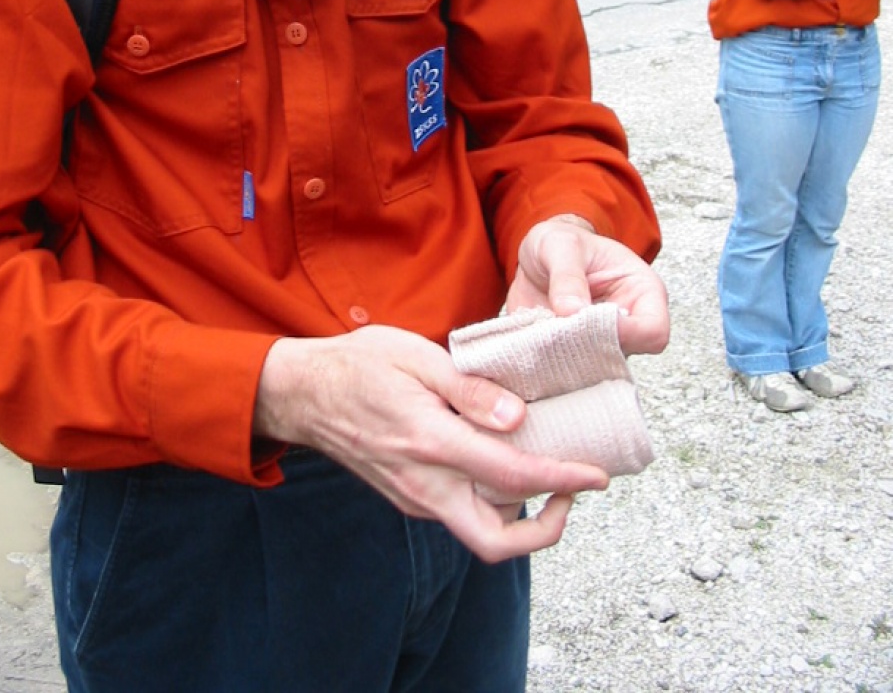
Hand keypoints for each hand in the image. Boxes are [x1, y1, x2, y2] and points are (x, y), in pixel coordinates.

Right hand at [254, 324, 608, 562]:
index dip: (562, 480)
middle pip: (497, 542)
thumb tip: (517, 417)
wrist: (304, 394)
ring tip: (545, 468)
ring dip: (520, 512)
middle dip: (546, 531)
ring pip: (479, 529)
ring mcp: (415, 497)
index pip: (511, 477)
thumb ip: (468, 388)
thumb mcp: (416, 357)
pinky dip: (491, 498)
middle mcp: (424, 485)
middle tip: (572, 493)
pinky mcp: (409, 497)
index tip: (596, 475)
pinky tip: (502, 460)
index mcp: (431, 444)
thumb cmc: (358, 366)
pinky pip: (460, 512)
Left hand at [508, 217, 669, 357]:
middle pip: (623, 358)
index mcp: (642, 292)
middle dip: (586, 350)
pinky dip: (548, 365)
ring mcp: (602, 345)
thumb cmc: (561, 243)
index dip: (624, 334)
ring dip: (564, 359)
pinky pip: (568, 374)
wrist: (538, 256)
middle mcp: (628, 325)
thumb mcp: (561, 244)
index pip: (653, 332)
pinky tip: (530, 348)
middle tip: (553, 330)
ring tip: (538, 336)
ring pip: (594, 372)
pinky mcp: (577, 356)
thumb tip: (571, 311)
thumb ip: (567, 275)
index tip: (584, 321)